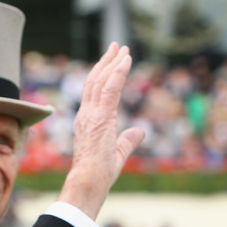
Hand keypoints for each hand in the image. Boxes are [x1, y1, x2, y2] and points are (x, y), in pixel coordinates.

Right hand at [58, 42, 144, 218]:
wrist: (89, 180)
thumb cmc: (99, 172)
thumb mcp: (118, 152)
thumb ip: (128, 140)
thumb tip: (140, 131)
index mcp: (88, 121)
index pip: (94, 92)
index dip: (102, 74)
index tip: (112, 61)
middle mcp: (86, 114)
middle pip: (94, 80)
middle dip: (106, 61)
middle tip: (116, 46)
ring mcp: (91, 114)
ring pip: (101, 81)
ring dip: (113, 62)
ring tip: (122, 48)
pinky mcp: (100, 116)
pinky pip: (109, 89)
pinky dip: (118, 72)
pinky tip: (125, 60)